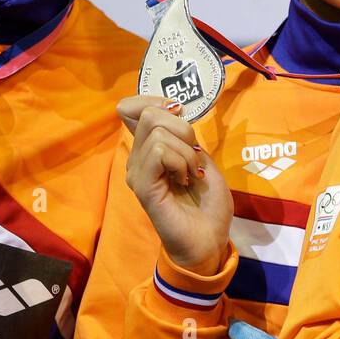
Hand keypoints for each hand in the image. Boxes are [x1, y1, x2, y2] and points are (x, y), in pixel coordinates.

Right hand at [119, 96, 233, 273]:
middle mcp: (137, 159)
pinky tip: (186, 181)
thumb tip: (171, 108)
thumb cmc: (208, 204)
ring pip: (159, 132)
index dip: (154, 100)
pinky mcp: (142, 186)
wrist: (209, 239)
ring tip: (192, 175)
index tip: (179, 114)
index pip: (130, 108)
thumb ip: (184, 136)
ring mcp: (137, 173)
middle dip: (184, 129)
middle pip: (151, 114)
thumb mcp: (201, 159)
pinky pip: (160, 152)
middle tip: (194, 159)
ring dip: (187, 152)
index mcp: (149, 150)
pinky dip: (182, 161)